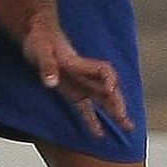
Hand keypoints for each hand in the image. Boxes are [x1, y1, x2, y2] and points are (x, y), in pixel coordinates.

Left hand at [20, 19, 130, 140]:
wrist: (37, 33)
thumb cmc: (40, 39)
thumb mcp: (40, 51)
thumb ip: (47, 67)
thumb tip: (51, 83)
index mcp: (79, 63)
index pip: (103, 70)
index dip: (109, 79)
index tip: (110, 90)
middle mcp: (84, 74)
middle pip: (107, 88)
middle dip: (117, 102)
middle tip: (124, 119)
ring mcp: (79, 83)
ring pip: (102, 99)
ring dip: (115, 112)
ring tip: (129, 127)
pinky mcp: (72, 91)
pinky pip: (85, 107)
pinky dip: (92, 120)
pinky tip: (99, 134)